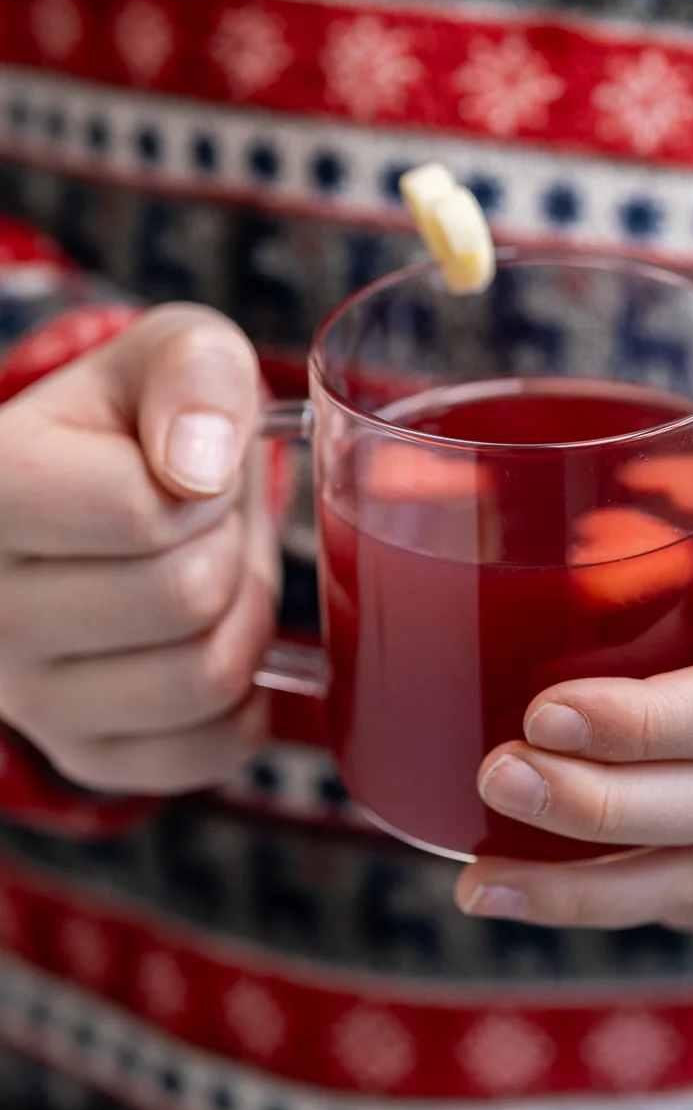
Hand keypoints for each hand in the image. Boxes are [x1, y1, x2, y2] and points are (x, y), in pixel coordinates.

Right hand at [0, 305, 277, 792]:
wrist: (113, 502)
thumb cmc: (146, 425)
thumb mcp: (176, 354)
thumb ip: (194, 370)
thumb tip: (198, 465)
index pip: (141, 511)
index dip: (205, 484)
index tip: (189, 471)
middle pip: (184, 598)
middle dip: (227, 551)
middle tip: (201, 529)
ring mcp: (28, 699)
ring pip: (204, 679)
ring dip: (244, 621)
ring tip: (209, 579)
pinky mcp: (84, 754)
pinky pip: (212, 748)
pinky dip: (246, 697)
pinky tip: (213, 642)